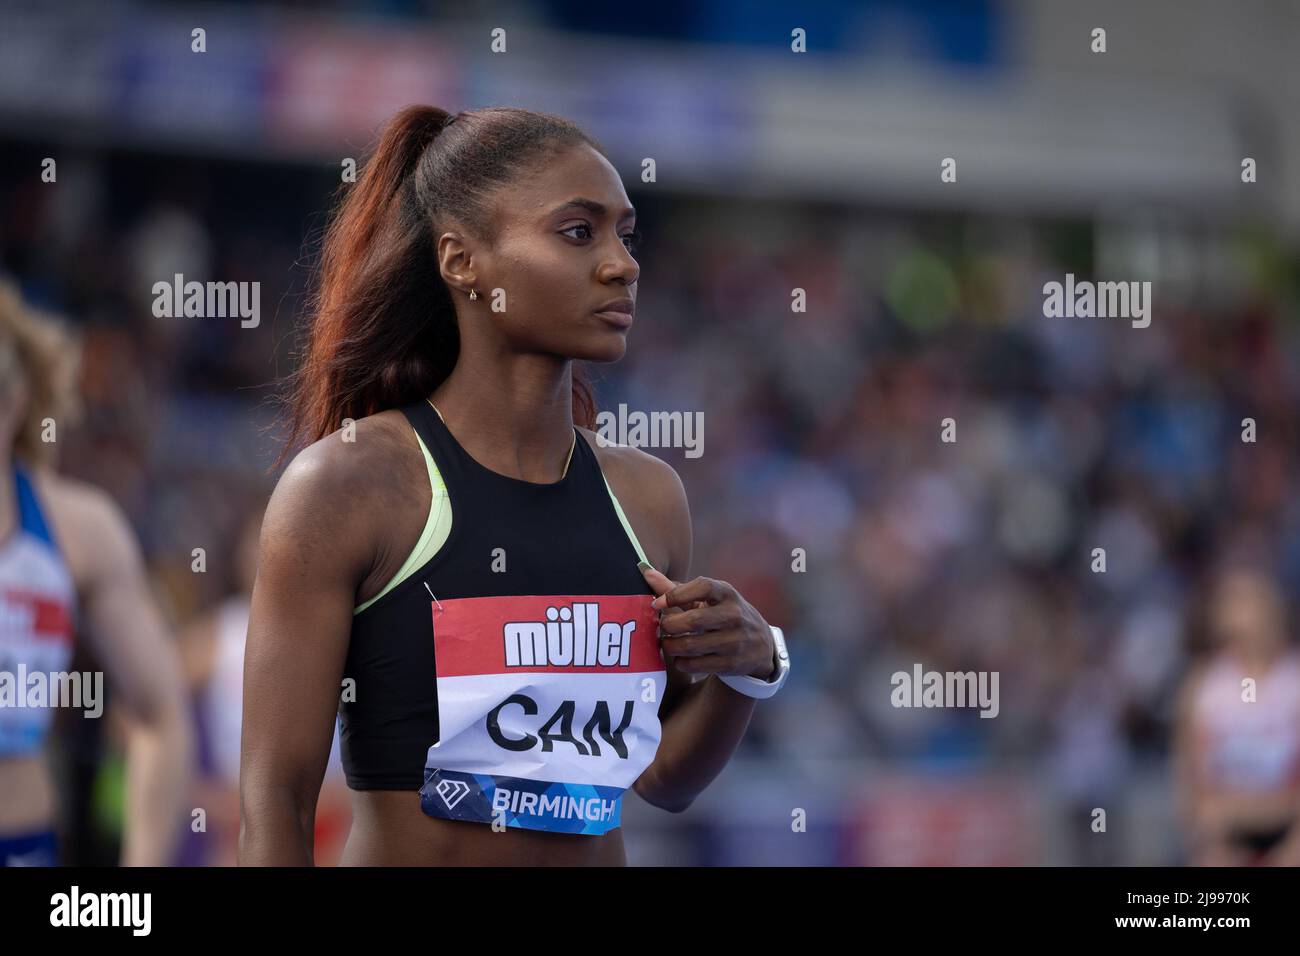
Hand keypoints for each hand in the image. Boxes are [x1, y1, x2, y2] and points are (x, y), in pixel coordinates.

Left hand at [640, 565, 774, 679]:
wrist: (760, 644)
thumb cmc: (724, 614)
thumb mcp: (709, 599)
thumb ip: (677, 589)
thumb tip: (645, 572)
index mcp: (727, 593)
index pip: (702, 586)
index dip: (675, 594)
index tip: (657, 603)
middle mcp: (734, 615)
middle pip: (693, 620)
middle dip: (668, 625)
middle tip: (661, 627)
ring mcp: (734, 641)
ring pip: (690, 645)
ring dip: (670, 645)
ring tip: (666, 643)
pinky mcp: (731, 664)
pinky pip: (695, 665)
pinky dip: (681, 662)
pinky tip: (679, 657)